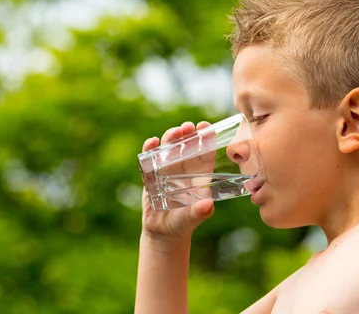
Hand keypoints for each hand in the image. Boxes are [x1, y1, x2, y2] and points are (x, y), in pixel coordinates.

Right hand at [140, 121, 214, 242]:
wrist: (163, 232)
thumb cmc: (183, 223)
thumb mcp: (193, 218)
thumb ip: (200, 212)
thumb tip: (208, 205)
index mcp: (199, 176)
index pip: (204, 153)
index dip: (205, 139)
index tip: (205, 127)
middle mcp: (184, 170)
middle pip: (186, 146)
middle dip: (187, 134)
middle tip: (188, 127)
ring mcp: (167, 170)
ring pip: (169, 149)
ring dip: (171, 138)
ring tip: (174, 133)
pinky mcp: (151, 175)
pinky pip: (150, 159)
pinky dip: (150, 149)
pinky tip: (152, 142)